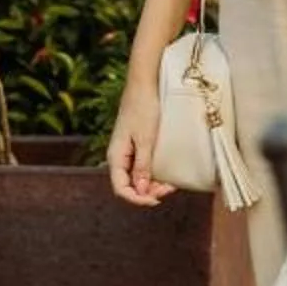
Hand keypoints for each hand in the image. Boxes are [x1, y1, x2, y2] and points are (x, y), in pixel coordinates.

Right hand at [107, 88, 169, 206]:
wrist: (144, 85)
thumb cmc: (144, 108)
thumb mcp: (145, 139)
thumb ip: (142, 165)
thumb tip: (140, 190)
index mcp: (116, 157)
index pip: (121, 188)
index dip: (137, 199)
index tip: (156, 200)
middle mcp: (119, 157)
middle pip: (130, 185)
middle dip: (148, 192)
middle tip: (169, 190)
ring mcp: (128, 152)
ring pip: (137, 177)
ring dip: (152, 184)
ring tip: (171, 184)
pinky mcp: (137, 145)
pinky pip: (143, 166)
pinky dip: (154, 173)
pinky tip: (166, 174)